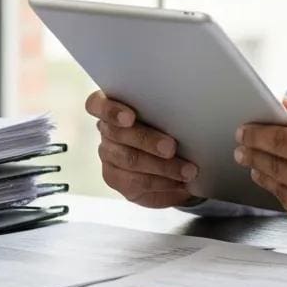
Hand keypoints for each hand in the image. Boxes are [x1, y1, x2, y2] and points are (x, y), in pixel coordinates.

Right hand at [84, 90, 198, 207]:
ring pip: (130, 160)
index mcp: (113, 104)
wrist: (171, 155)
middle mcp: (107, 130)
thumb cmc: (169, 122)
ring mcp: (109, 155)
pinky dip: (162, 182)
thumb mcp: (169, 111)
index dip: (111, 111)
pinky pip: (136, 182)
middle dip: (148, 141)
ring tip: (187, 171)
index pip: (97, 104)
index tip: (130, 118)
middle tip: (172, 148)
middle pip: (118, 135)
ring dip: (162, 167)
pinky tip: (179, 183)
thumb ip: (167, 108)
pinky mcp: (116, 179)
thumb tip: (190, 107)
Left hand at [234, 99, 286, 250]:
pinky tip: (284, 186)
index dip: (258, 134)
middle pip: (274, 166)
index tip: (245, 131)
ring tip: (258, 165)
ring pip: (280, 191)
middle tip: (243, 147)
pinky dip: (285, 197)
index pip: (282, 142)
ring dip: (265, 175)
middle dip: (253, 154)